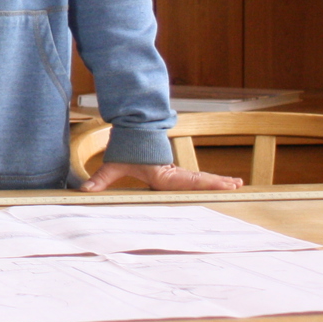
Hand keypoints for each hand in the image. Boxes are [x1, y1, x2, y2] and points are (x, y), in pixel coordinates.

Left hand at [80, 161, 243, 192]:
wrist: (130, 131)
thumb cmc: (124, 149)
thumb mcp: (112, 164)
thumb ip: (100, 178)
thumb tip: (85, 191)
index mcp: (161, 173)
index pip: (185, 181)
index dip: (203, 184)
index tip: (219, 185)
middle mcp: (172, 172)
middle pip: (198, 179)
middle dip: (216, 183)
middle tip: (237, 186)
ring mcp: (175, 172)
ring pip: (199, 178)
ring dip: (216, 181)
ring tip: (237, 185)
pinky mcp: (175, 172)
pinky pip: (195, 178)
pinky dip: (209, 181)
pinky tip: (223, 184)